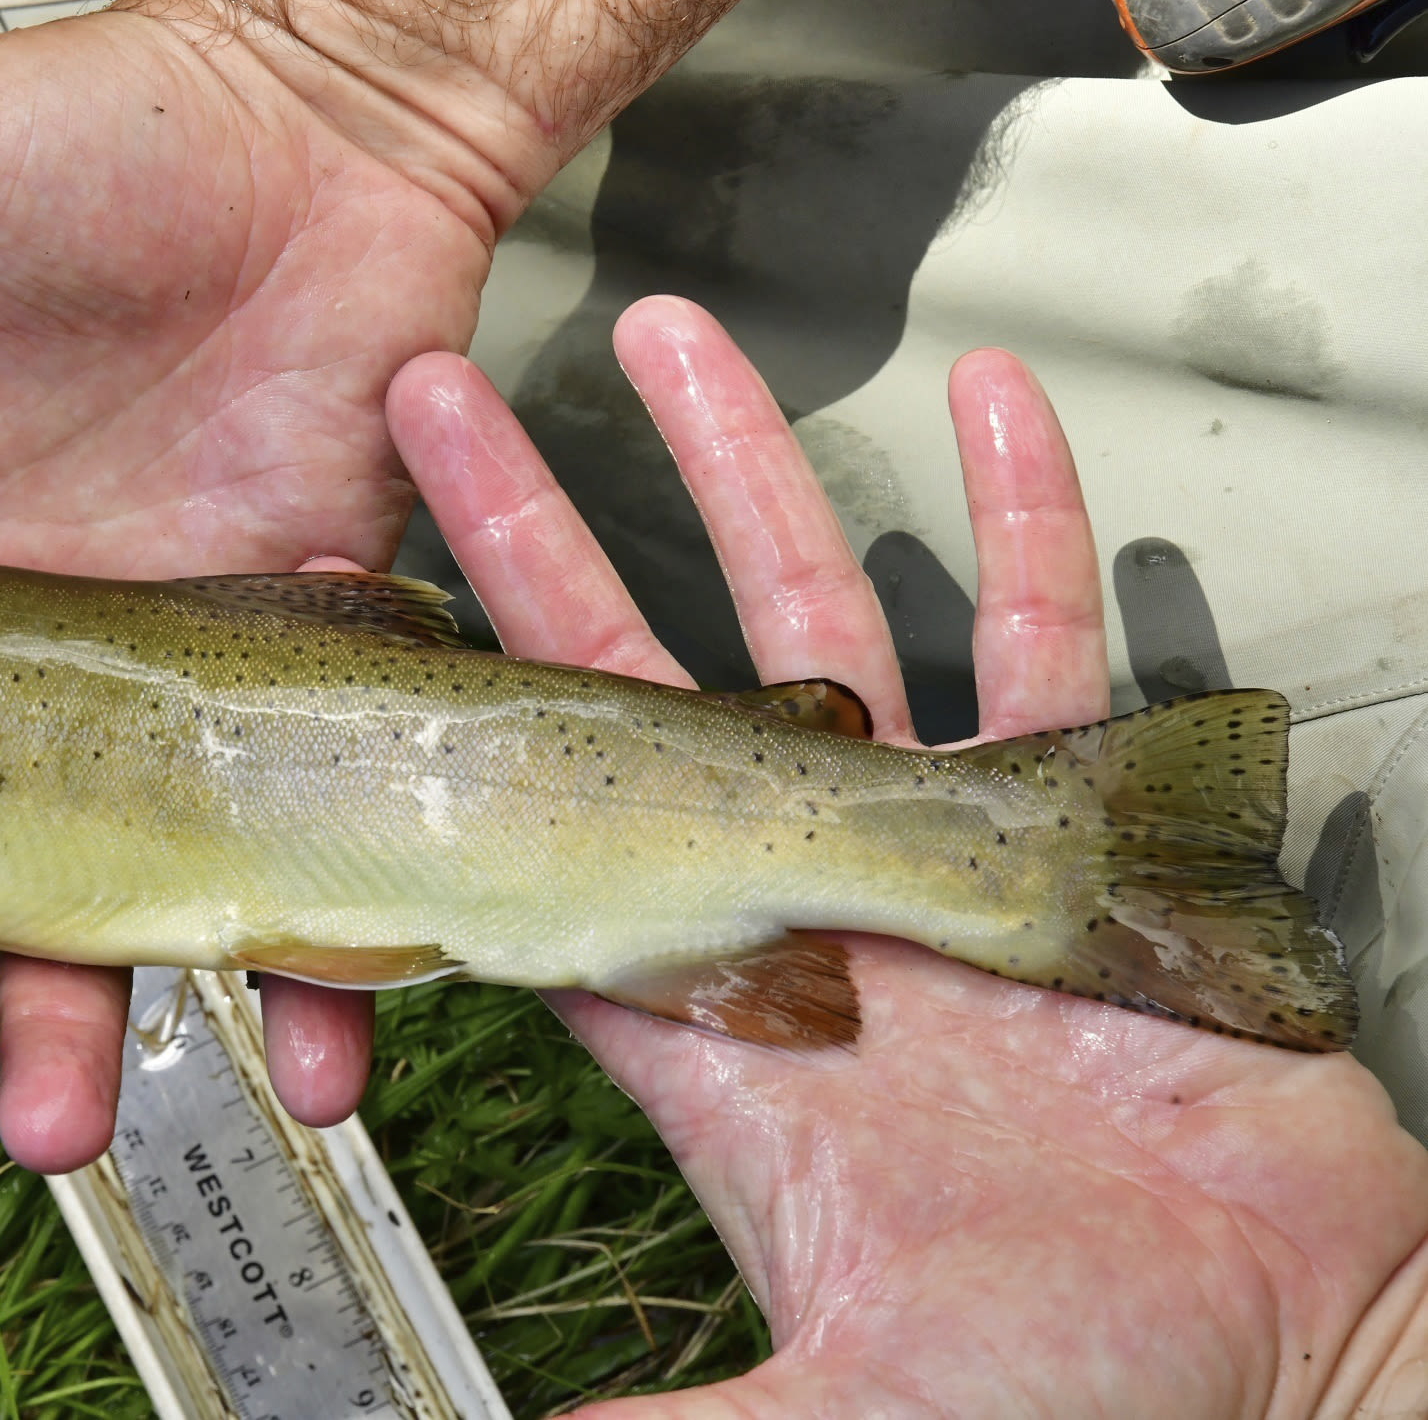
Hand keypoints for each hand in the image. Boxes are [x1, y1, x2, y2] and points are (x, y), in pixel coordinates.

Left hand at [390, 296, 1427, 1416]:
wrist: (1299, 1364)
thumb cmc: (1092, 1394)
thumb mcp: (854, 1400)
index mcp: (712, 1015)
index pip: (523, 830)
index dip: (434, 719)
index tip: (356, 605)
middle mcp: (793, 906)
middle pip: (631, 675)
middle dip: (535, 532)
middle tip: (444, 396)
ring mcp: (930, 851)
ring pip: (821, 614)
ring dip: (750, 474)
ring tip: (680, 341)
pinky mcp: (1077, 835)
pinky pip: (1048, 639)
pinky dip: (1024, 518)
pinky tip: (990, 412)